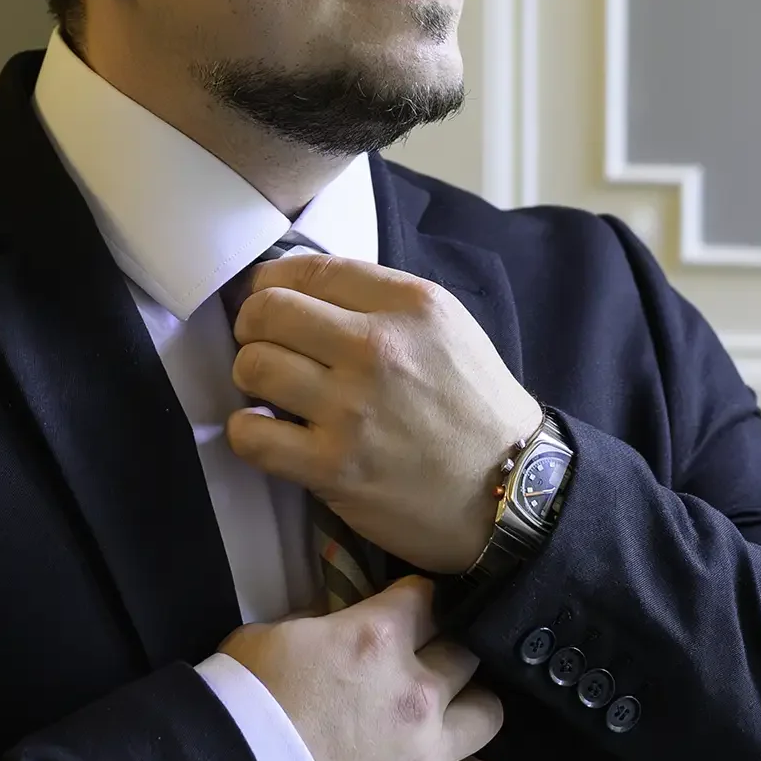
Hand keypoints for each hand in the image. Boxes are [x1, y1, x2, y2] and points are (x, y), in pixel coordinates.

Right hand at [218, 576, 502, 760]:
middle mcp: (417, 690)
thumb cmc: (243, 707)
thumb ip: (316, 625)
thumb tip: (336, 629)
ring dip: (469, 710)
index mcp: (378, 637)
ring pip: (489, 715)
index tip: (410, 609)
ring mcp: (427, 753)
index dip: (418, 600)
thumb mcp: (267, 638)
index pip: (427, 597)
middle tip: (422, 663)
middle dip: (447, 652)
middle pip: (468, 653)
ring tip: (448, 715)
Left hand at [224, 250, 544, 573]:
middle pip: (268, 310)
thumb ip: (381, 300)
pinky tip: (268, 433)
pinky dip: (248, 432)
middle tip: (262, 345)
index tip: (267, 300)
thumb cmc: (473, 406)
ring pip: (253, 365)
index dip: (271, 282)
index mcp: (408, 304)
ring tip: (270, 392)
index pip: (309, 269)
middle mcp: (378, 348)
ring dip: (250, 378)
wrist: (512, 490)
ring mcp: (354, 409)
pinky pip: (251, 436)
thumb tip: (304, 287)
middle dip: (253, 325)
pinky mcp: (335, 467)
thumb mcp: (446, 326)